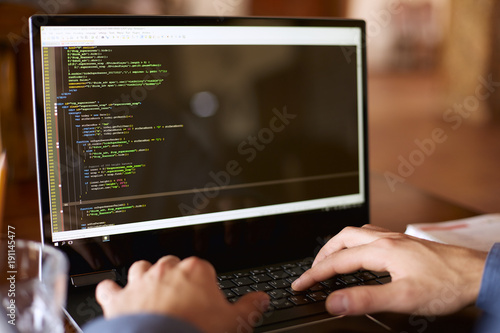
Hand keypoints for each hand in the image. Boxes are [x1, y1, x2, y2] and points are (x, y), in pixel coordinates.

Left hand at [95, 256, 269, 332]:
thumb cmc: (196, 331)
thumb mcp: (232, 322)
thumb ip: (248, 307)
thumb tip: (262, 299)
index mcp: (196, 271)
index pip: (202, 268)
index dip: (204, 284)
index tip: (205, 298)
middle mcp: (167, 270)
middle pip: (171, 263)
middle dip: (174, 276)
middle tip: (180, 295)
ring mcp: (141, 282)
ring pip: (141, 268)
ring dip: (143, 276)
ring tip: (148, 288)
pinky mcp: (119, 298)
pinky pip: (110, 287)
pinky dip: (111, 291)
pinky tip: (113, 295)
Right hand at [292, 225, 487, 315]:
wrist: (478, 274)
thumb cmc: (447, 285)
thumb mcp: (403, 298)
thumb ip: (366, 299)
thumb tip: (335, 301)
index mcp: (381, 251)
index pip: (337, 261)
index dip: (315, 274)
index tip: (300, 284)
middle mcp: (386, 240)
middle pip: (343, 239)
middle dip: (322, 255)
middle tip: (312, 271)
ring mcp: (396, 239)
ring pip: (357, 234)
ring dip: (338, 246)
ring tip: (330, 259)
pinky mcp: (406, 243)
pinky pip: (371, 236)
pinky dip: (356, 244)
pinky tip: (363, 253)